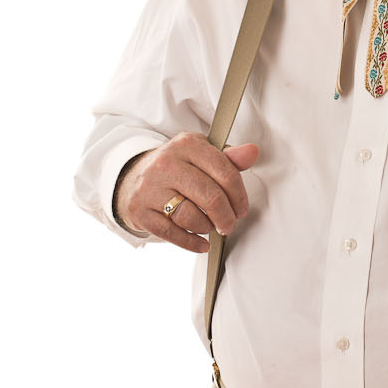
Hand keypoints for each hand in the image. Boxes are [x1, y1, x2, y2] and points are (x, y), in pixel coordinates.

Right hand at [114, 132, 258, 253]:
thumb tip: (252, 152)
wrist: (135, 177)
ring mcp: (150, 187)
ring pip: (190, 217)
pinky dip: (191, 242)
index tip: (241, 208)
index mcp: (187, 144)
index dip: (239, 195)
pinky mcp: (140, 210)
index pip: (225, 171)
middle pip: (210, 197)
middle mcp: (166, 163)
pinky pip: (172, 233)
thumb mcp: (201, 155)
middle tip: (229, 223)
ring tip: (211, 226)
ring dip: (207, 227)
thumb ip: (229, 158)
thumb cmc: (177, 167)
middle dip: (226, 216)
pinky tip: (201, 243)